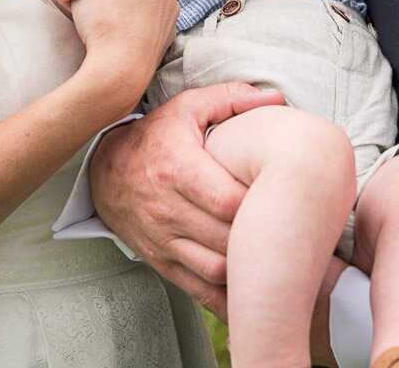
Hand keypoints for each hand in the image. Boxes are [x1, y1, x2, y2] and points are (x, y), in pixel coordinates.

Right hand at [90, 82, 285, 317]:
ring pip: (216, 270)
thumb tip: (277, 100)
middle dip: (262, 239)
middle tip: (295, 235)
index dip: (261, 204)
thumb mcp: (188, 107)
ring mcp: (163, 240)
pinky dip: (229, 298)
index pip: (228, 201)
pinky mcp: (161, 261)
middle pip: (226, 238)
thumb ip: (233, 99)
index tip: (286, 199)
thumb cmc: (155, 136)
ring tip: (279, 261)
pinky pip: (199, 289)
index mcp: (178, 169)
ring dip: (249, 270)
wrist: (103, 170)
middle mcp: (167, 209)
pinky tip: (254, 294)